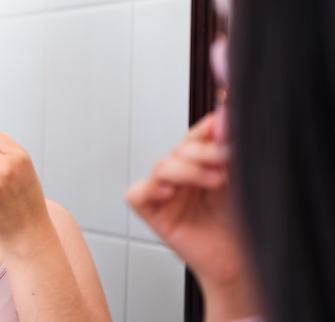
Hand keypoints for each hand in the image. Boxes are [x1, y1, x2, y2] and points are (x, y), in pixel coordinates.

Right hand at [126, 113, 244, 288]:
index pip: (197, 136)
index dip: (208, 128)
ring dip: (188, 169)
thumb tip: (225, 116)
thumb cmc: (244, 228)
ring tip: (214, 180)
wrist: (242, 265)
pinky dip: (152, 188)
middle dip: (203, 150)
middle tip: (227, 158)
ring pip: (162, 166)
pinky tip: (172, 192)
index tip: (225, 125)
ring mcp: (166, 194)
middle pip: (179, 148)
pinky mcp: (153, 213)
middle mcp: (183, 177)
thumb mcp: (243, 179)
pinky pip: (137, 193)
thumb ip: (233, 149)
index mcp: (204, 165)